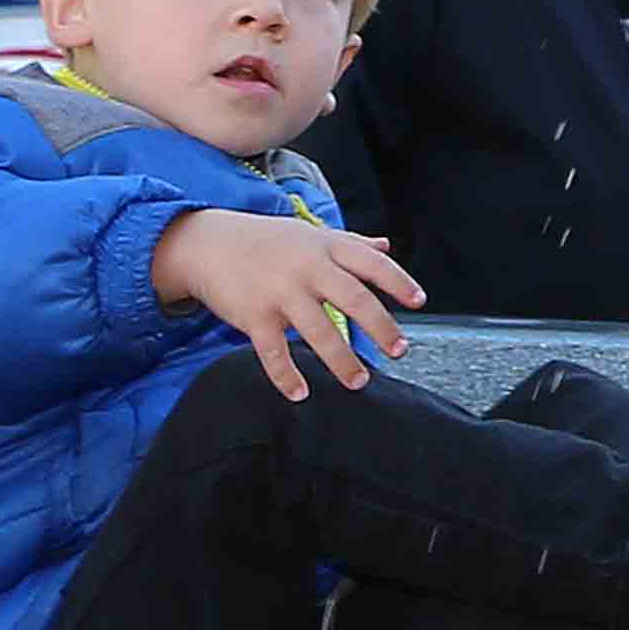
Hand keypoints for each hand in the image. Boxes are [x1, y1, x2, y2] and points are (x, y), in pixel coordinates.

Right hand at [154, 207, 424, 397]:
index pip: (372, 263)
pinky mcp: (253, 316)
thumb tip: (386, 246)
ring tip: (359, 382)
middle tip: (399, 350)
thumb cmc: (268, 241)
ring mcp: (280, 292)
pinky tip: (301, 394)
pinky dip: (287, 376)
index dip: (398, 282)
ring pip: (319, 331)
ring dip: (342, 360)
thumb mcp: (311, 235)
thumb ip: (351, 243)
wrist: (208, 244)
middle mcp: (308, 268)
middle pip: (354, 299)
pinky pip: (273, 353)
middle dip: (380, 327)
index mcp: (327, 247)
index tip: (419, 302)